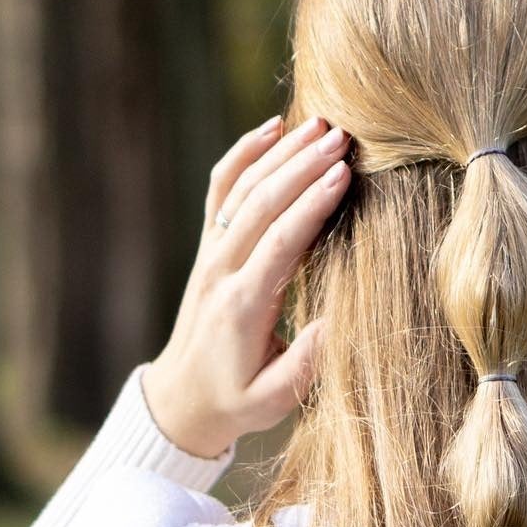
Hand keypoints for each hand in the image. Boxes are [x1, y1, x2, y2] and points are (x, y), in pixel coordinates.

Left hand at [141, 113, 351, 457]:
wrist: (183, 400)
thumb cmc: (237, 401)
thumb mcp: (275, 399)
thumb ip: (306, 363)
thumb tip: (339, 318)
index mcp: (241, 308)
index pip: (279, 244)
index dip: (310, 207)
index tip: (342, 176)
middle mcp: (220, 272)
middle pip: (261, 204)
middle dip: (301, 166)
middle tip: (343, 137)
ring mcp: (210, 255)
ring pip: (242, 189)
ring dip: (281, 153)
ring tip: (322, 126)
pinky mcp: (209, 247)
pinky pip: (220, 189)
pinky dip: (244, 152)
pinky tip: (272, 127)